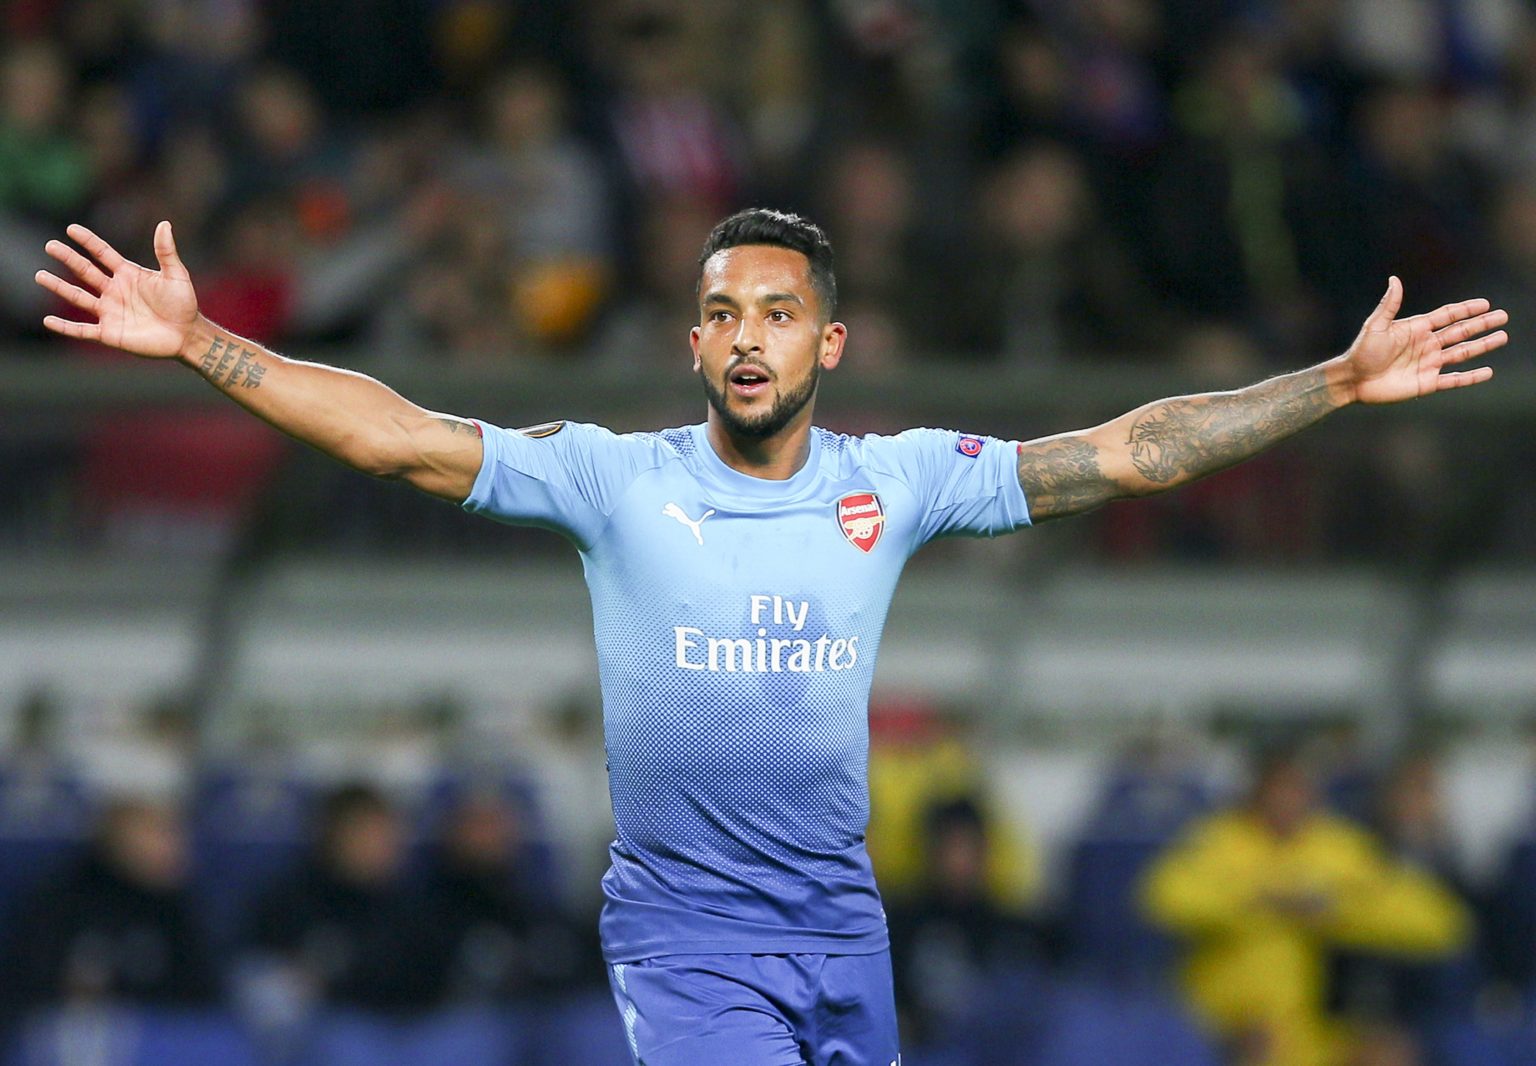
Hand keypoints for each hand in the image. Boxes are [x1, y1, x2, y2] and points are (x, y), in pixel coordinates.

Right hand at [35, 221, 201, 358]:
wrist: (188, 335)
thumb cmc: (184, 304)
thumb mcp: (176, 275)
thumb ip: (166, 252)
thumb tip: (164, 224)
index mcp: (128, 274)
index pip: (102, 254)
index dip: (88, 241)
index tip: (71, 229)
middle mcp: (114, 291)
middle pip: (85, 271)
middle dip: (68, 258)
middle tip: (50, 246)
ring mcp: (110, 312)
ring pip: (78, 297)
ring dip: (59, 287)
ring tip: (40, 276)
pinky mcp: (110, 333)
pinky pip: (83, 330)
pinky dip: (65, 327)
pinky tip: (48, 322)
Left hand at [1343, 277, 1507, 404]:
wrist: (1352, 380)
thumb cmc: (1361, 351)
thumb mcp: (1376, 325)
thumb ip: (1389, 304)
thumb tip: (1395, 280)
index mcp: (1416, 329)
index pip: (1447, 316)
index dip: (1466, 309)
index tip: (1485, 303)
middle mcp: (1426, 345)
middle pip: (1460, 332)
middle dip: (1482, 324)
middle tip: (1503, 317)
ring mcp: (1428, 364)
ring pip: (1462, 353)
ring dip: (1482, 346)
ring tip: (1502, 337)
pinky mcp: (1426, 383)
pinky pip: (1454, 380)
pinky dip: (1471, 378)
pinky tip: (1488, 372)